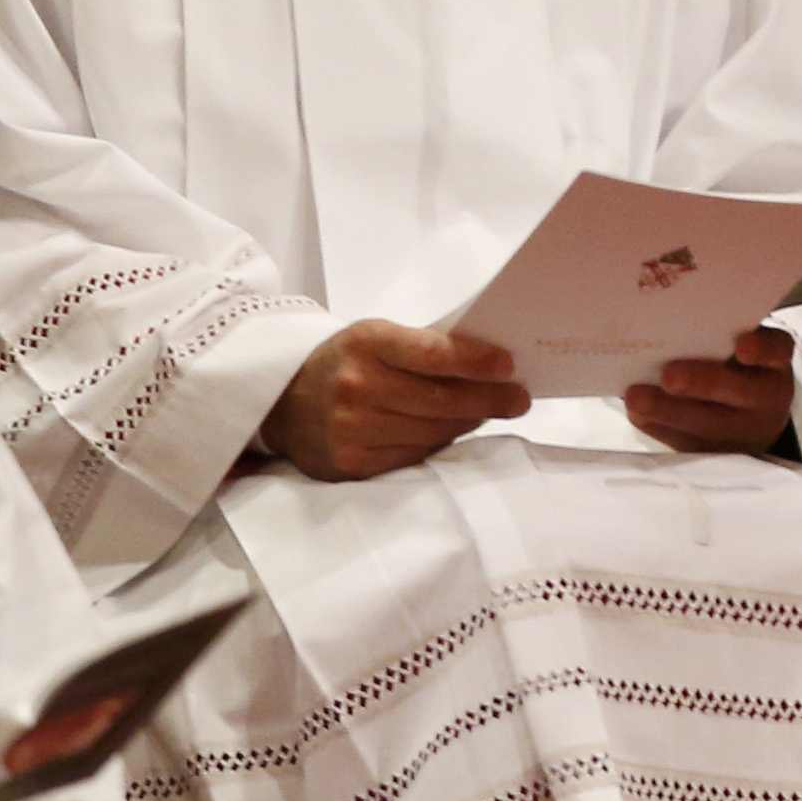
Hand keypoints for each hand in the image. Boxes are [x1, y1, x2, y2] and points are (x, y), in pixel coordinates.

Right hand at [257, 320, 530, 480]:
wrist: (282, 402)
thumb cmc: (346, 361)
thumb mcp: (375, 337)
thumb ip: (423, 346)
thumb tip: (491, 366)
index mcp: (366, 342)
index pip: (432, 354)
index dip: (475, 362)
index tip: (509, 366)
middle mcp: (355, 386)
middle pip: (440, 400)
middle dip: (488, 400)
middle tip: (519, 399)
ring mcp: (351, 429)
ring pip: (433, 431)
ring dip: (468, 422)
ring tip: (488, 412)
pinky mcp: (352, 463)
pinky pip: (414, 454)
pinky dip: (439, 442)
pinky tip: (451, 431)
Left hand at [628, 326, 795, 456]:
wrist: (748, 424)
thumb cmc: (737, 372)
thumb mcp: (743, 354)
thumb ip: (718, 338)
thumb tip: (670, 329)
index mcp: (774, 365)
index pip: (777, 351)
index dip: (761, 349)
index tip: (742, 346)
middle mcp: (764, 399)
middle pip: (740, 393)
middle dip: (702, 383)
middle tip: (669, 376)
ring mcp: (741, 432)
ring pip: (708, 425)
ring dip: (669, 411)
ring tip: (636, 398)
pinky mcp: (713, 454)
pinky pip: (685, 444)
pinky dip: (657, 427)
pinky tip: (637, 412)